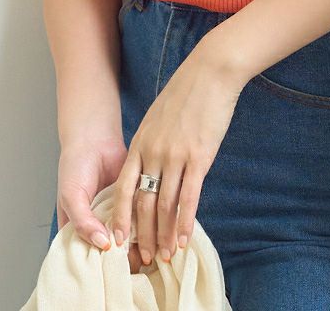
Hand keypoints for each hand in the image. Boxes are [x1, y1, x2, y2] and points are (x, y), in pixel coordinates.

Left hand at [110, 42, 244, 265]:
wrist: (210, 72)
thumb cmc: (188, 91)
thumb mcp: (159, 115)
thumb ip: (153, 140)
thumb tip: (154, 159)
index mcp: (141, 142)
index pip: (123, 188)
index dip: (120, 217)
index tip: (119, 239)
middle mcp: (153, 152)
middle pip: (142, 203)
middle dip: (143, 234)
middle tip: (144, 258)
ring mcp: (175, 155)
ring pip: (164, 205)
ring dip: (164, 234)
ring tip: (166, 256)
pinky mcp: (199, 156)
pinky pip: (189, 196)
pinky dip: (185, 221)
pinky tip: (185, 237)